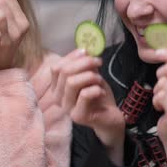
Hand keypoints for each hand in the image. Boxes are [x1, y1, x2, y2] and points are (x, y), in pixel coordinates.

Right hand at [51, 49, 124, 164]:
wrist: (110, 116)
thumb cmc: (98, 95)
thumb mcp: (90, 75)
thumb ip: (84, 64)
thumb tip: (84, 50)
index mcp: (57, 87)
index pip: (56, 67)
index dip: (71, 57)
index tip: (87, 52)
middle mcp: (58, 98)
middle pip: (64, 73)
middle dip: (84, 63)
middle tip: (98, 62)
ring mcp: (66, 108)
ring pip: (72, 82)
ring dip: (90, 76)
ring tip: (99, 79)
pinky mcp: (78, 116)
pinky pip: (84, 94)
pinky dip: (95, 88)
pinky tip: (101, 92)